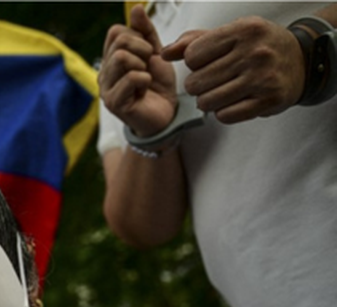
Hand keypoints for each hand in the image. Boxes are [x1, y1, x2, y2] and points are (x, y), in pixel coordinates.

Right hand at [100, 5, 177, 136]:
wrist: (166, 115)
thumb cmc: (158, 86)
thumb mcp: (156, 52)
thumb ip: (145, 32)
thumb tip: (136, 9)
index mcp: (111, 58)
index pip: (116, 32)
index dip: (137, 36)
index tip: (147, 52)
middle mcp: (104, 72)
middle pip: (120, 42)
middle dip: (143, 49)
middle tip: (149, 65)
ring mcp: (105, 88)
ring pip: (121, 58)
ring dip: (142, 65)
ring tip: (145, 79)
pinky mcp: (113, 103)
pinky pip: (131, 78)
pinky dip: (144, 81)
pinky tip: (144, 91)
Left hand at [161, 16, 304, 122]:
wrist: (302, 60)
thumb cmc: (258, 45)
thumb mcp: (231, 33)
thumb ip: (194, 40)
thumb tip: (164, 53)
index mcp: (243, 30)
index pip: (193, 55)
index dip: (194, 62)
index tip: (208, 62)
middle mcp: (254, 53)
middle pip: (196, 82)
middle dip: (198, 85)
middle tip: (213, 81)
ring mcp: (263, 78)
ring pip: (206, 102)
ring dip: (208, 100)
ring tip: (220, 92)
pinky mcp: (269, 100)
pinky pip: (225, 116)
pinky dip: (223, 112)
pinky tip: (234, 101)